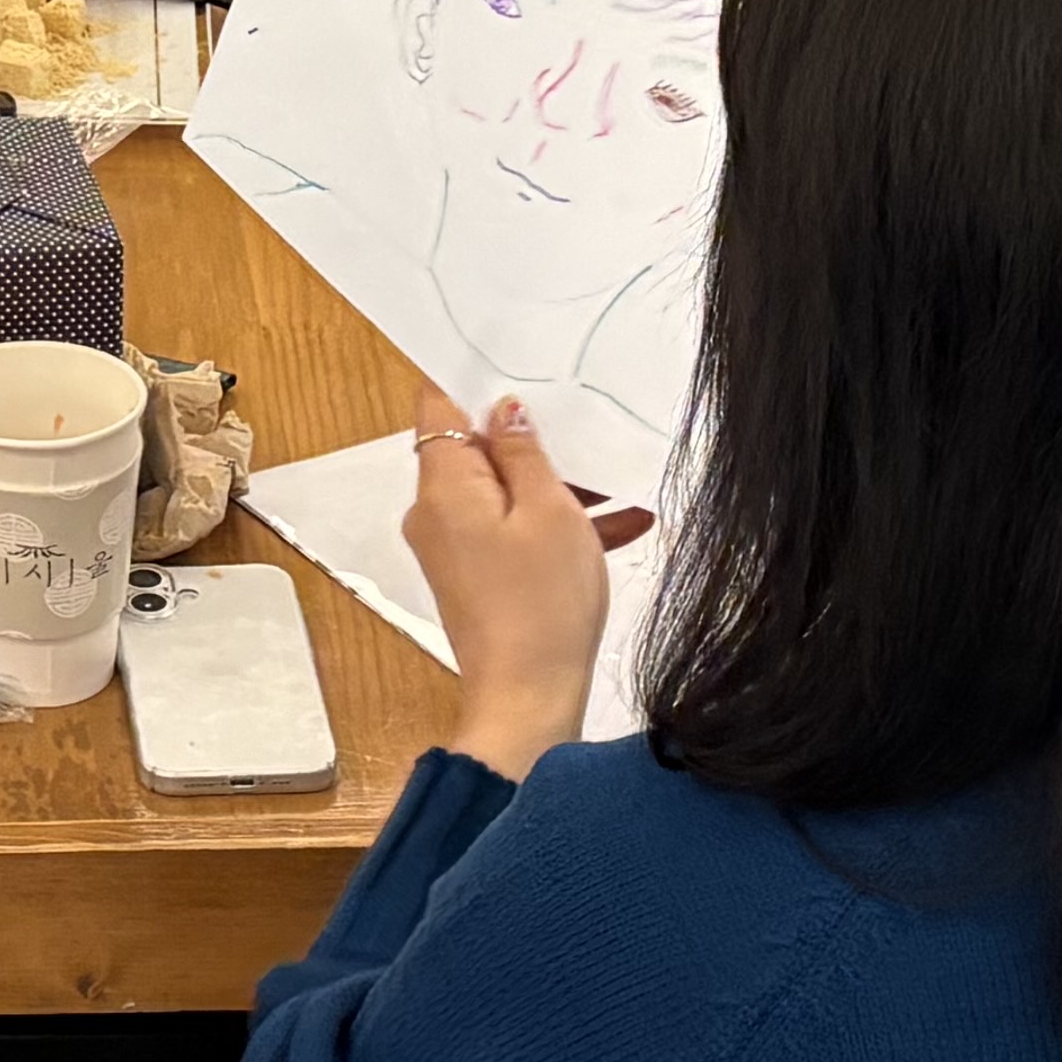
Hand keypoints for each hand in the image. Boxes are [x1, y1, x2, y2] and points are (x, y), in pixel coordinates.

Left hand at [401, 383, 612, 782]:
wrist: (529, 700)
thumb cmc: (541, 603)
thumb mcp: (548, 512)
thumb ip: (524, 453)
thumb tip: (504, 410)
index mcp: (443, 486)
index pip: (437, 407)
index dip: (472, 380)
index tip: (515, 360)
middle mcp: (437, 513)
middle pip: (477, 452)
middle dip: (532, 440)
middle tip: (587, 423)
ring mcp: (456, 549)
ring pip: (505, 495)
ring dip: (559, 487)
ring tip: (621, 484)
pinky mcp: (479, 579)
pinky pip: (515, 534)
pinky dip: (558, 527)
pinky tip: (624, 525)